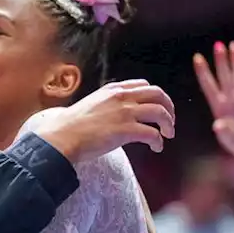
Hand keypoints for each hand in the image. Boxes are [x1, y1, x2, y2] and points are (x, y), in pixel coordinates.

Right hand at [35, 79, 174, 162]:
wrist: (63, 137)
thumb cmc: (71, 126)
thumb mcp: (91, 104)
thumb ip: (107, 105)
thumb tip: (116, 115)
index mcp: (113, 90)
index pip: (143, 85)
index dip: (155, 96)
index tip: (158, 106)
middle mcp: (122, 97)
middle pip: (158, 94)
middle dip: (169, 107)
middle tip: (170, 121)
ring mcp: (125, 113)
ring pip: (160, 112)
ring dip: (168, 124)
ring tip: (168, 135)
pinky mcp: (126, 130)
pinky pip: (153, 134)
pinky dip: (159, 141)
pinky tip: (157, 148)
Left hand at [193, 42, 233, 159]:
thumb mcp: (227, 138)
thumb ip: (223, 131)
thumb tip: (219, 125)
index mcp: (218, 107)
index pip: (209, 85)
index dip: (203, 72)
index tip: (197, 57)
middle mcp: (230, 99)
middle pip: (224, 76)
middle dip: (221, 61)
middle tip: (218, 44)